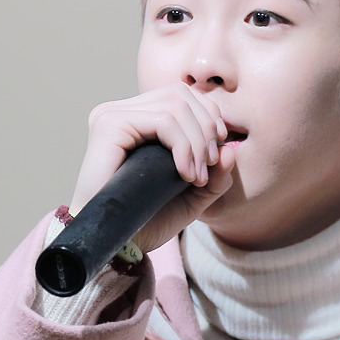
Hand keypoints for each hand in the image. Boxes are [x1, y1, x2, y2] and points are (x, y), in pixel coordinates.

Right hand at [69, 84, 236, 253]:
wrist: (116, 245)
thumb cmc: (147, 221)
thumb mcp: (193, 197)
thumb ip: (215, 175)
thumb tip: (230, 148)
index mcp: (137, 119)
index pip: (182, 94)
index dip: (209, 119)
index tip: (216, 159)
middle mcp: (122, 111)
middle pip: (181, 94)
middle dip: (206, 130)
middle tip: (209, 169)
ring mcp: (112, 115)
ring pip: (175, 106)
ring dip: (197, 142)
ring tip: (197, 178)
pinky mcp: (109, 125)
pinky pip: (163, 121)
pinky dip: (184, 146)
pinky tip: (186, 174)